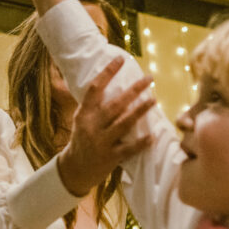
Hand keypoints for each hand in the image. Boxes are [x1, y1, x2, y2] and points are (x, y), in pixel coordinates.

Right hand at [57, 57, 153, 195]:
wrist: (75, 169)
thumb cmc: (82, 139)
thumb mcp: (82, 120)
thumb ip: (94, 106)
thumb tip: (114, 83)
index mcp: (84, 114)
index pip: (95, 88)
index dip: (107, 72)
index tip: (121, 59)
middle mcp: (91, 126)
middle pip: (115, 104)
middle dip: (134, 90)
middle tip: (149, 78)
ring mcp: (100, 142)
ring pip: (124, 123)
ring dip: (140, 111)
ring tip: (154, 100)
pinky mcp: (110, 157)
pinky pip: (128, 148)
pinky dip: (141, 142)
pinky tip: (152, 136)